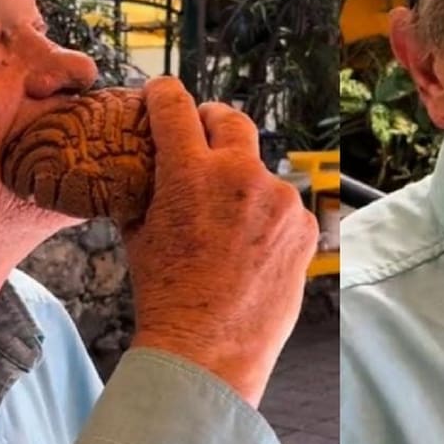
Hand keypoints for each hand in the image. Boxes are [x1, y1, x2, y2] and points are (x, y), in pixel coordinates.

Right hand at [121, 76, 318, 406]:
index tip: (161, 95)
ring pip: (258, 170)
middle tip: (203, 133)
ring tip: (226, 220)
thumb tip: (149, 167)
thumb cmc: (165, 295)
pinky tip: (251, 247)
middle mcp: (239, 175)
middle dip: (212, 121)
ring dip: (242, 182)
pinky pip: (283, 207)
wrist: (207, 348)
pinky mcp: (305, 226)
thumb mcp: (139, 232)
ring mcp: (279, 200)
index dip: (164, 94)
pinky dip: (267, 217)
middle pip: (231, 119)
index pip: (175, 104)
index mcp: (189, 171)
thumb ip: (149, 188)